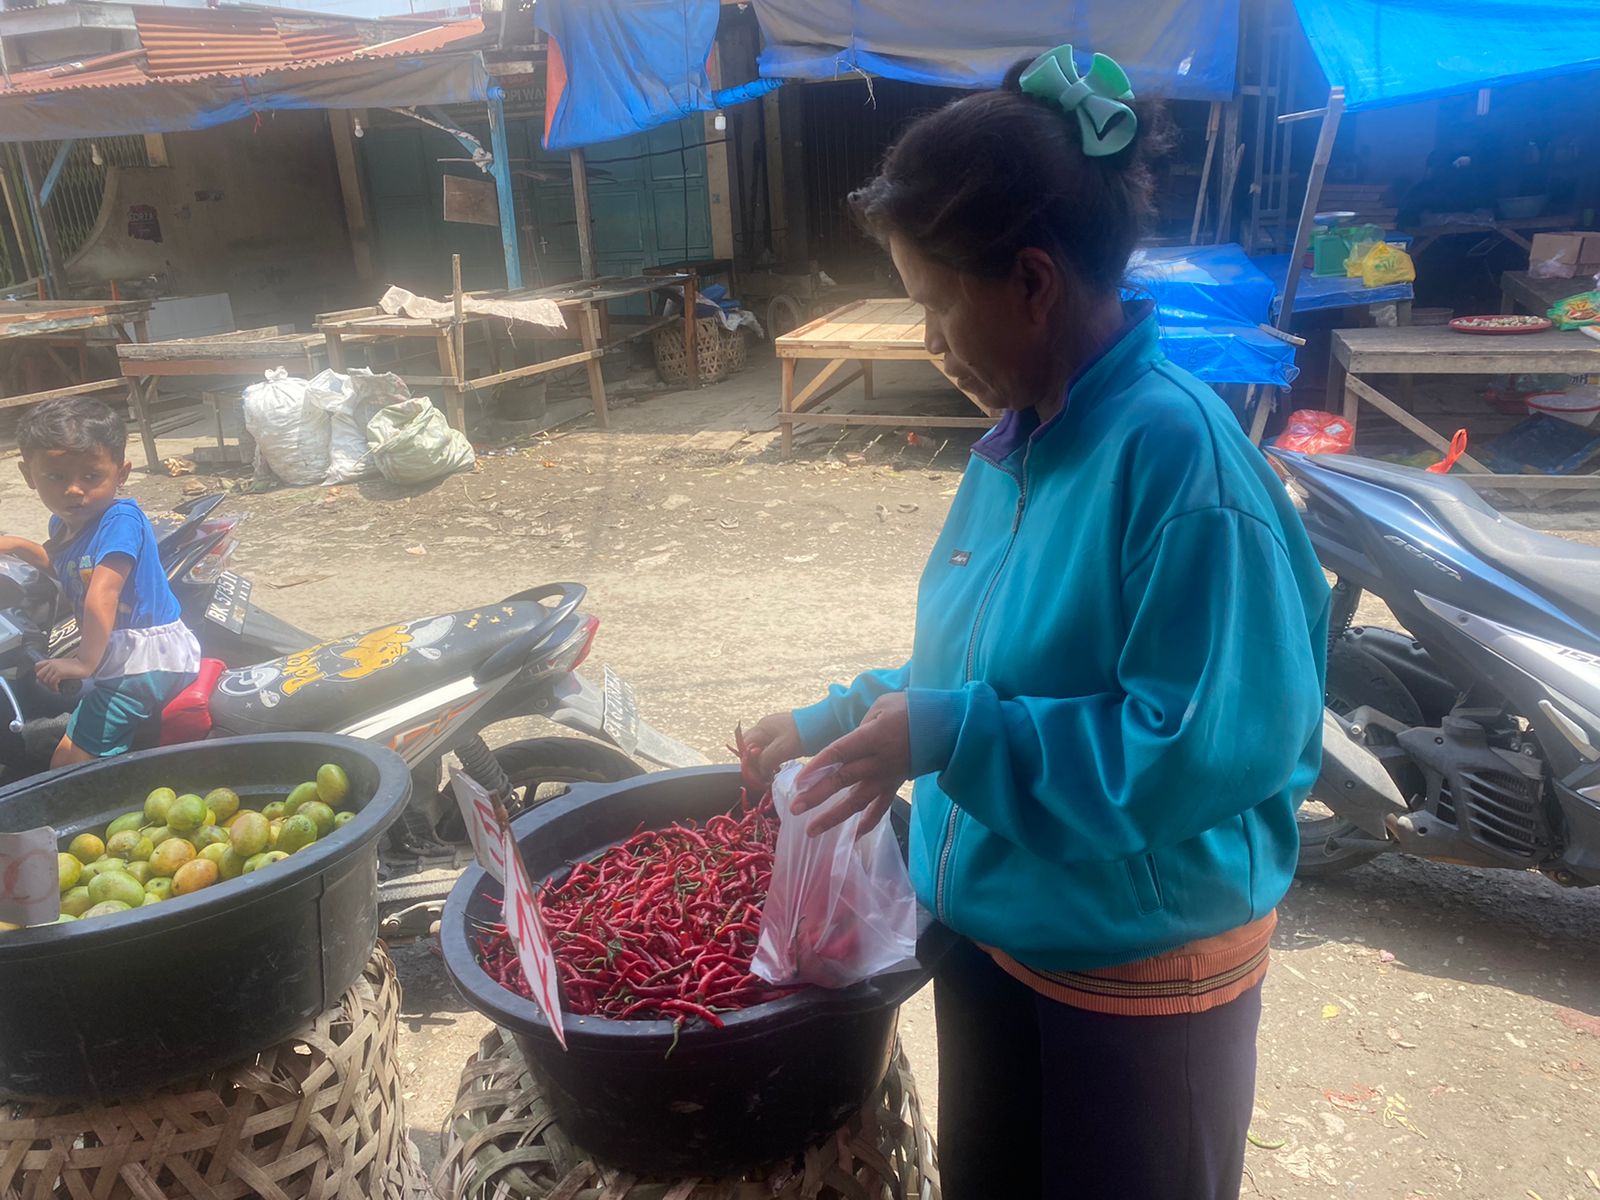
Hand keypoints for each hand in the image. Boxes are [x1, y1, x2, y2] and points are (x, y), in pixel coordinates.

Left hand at [35, 657, 90, 691]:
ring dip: (50, 686)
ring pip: (45, 680)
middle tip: (50, 686)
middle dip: (43, 682)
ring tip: (55, 688)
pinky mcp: (59, 672)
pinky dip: (54, 688)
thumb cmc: (76, 665)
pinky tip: (58, 689)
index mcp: (51, 661)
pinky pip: (52, 682)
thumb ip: (55, 667)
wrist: (85, 664)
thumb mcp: (63, 664)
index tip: (44, 679)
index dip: (39, 674)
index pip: (37, 666)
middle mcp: (51, 663)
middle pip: (39, 675)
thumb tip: (50, 677)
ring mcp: (55, 668)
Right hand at [741, 712, 803, 778]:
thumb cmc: (802, 735)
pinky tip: (777, 767)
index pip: (744, 746)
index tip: (755, 776)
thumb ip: (765, 760)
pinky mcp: (784, 736)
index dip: (747, 762)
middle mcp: (764, 727)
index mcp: (761, 728)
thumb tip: (758, 772)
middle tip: (762, 776)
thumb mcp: (781, 749)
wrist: (825, 724)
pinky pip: (771, 749)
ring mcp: (774, 731)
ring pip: (761, 750)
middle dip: (754, 763)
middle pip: (750, 748)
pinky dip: (771, 760)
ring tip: (770, 774)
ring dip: (763, 763)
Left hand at [791, 693, 909, 835]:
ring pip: (857, 801)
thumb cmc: (911, 709)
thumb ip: (860, 725)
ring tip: (812, 830)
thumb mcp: (882, 705)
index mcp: (873, 737)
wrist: (947, 726)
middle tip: (795, 809)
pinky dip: (868, 823)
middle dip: (817, 795)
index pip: (840, 752)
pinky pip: (881, 807)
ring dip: (834, 817)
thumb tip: (846, 746)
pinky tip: (853, 837)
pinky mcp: (895, 784)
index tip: (798, 781)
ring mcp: (887, 776)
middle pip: (843, 780)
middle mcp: (878, 760)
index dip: (818, 767)